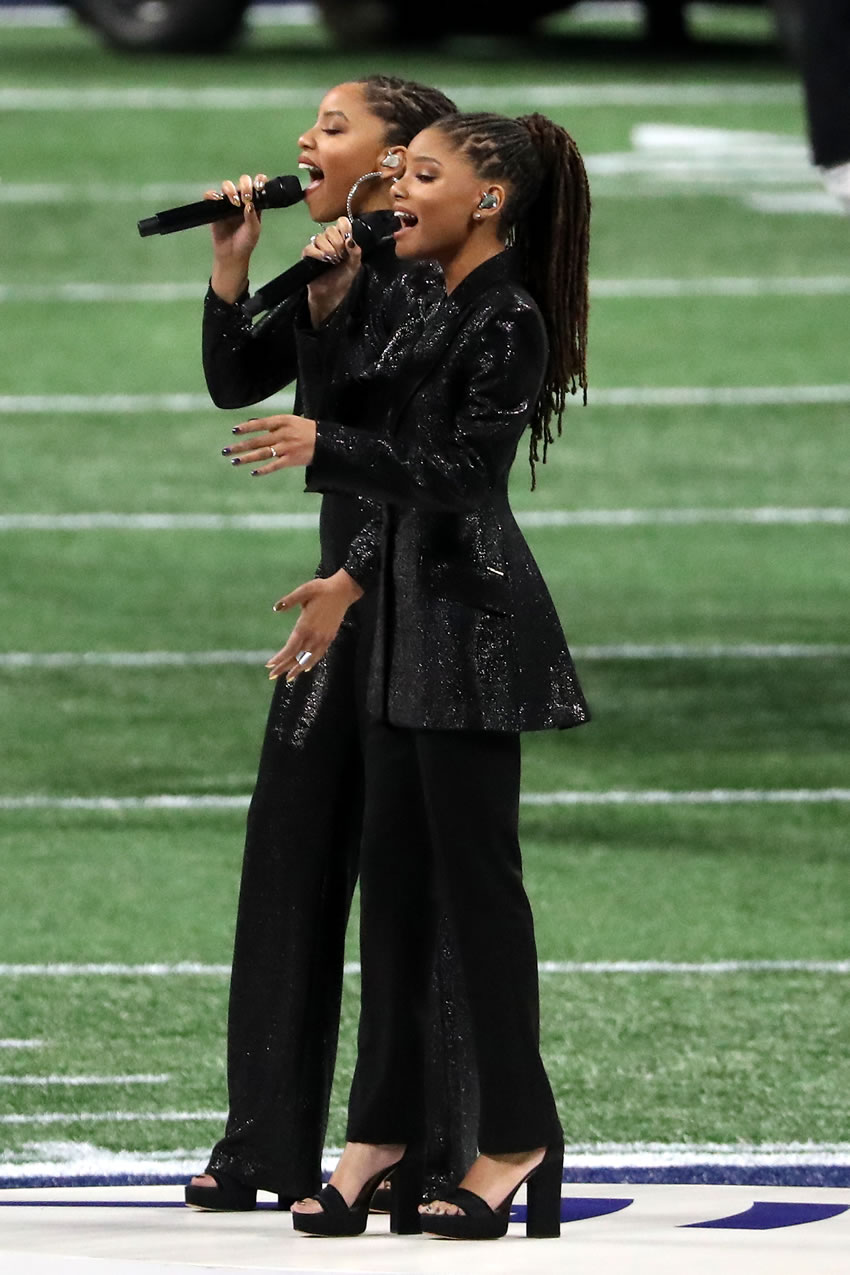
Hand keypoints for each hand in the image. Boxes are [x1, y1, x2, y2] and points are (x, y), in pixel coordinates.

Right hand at [206, 173, 266, 302]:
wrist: (231, 255)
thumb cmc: (245, 243)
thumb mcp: (254, 231)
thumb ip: (253, 217)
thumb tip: (249, 204)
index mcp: (254, 203)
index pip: (258, 185)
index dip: (260, 180)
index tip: (259, 186)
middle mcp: (241, 199)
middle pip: (242, 181)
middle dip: (245, 186)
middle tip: (246, 198)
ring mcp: (227, 202)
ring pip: (227, 185)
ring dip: (231, 190)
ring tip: (234, 203)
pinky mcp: (215, 207)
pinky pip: (211, 195)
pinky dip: (212, 194)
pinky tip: (218, 200)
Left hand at [223, 414, 316, 473]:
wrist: (326, 442)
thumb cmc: (306, 430)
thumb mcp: (290, 421)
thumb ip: (272, 424)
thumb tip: (251, 424)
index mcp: (283, 421)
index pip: (261, 424)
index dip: (247, 427)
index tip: (234, 431)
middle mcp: (284, 434)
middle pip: (258, 441)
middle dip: (240, 446)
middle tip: (225, 451)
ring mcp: (287, 447)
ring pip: (263, 453)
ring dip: (247, 458)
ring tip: (234, 461)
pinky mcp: (291, 459)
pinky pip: (275, 465)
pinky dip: (264, 469)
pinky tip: (253, 472)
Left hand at [266, 570, 363, 681]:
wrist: (343, 591)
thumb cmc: (321, 589)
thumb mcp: (304, 590)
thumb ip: (289, 600)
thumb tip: (276, 608)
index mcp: (305, 625)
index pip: (290, 648)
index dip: (280, 658)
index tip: (269, 665)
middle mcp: (314, 636)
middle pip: (297, 657)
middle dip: (284, 667)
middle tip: (271, 676)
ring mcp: (323, 638)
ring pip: (308, 659)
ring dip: (297, 669)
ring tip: (287, 678)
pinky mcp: (330, 638)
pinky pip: (319, 655)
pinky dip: (311, 663)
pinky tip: (305, 668)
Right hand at [303, 217, 362, 326]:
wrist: (331, 295)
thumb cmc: (342, 279)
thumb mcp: (354, 266)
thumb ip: (356, 253)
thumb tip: (351, 240)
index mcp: (341, 240)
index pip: (341, 222)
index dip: (344, 227)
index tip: (347, 238)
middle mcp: (329, 241)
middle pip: (330, 229)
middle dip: (338, 242)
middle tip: (341, 256)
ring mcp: (317, 248)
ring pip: (320, 238)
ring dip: (329, 249)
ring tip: (333, 261)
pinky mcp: (307, 256)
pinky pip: (310, 248)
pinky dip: (317, 253)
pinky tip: (323, 260)